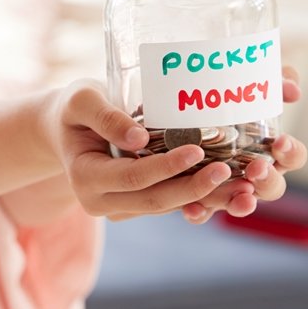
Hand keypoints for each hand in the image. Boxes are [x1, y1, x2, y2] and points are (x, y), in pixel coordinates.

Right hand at [50, 80, 234, 220]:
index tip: (197, 150)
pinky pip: (169, 203)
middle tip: (229, 171)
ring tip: (240, 185)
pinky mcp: (135, 206)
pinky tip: (227, 185)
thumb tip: (139, 137)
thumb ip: (106, 116)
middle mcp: (99, 201)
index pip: (132, 176)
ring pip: (165, 206)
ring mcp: (118, 208)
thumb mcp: (82, 100)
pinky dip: (198, 195)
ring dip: (204, 198)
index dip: (166, 167)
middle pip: (154, 200)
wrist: (67, 128)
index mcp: (84, 176)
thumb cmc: (74, 108)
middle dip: (193, 188)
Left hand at [178, 65, 307, 223]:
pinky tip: (191, 208)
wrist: (175, 106)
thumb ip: (273, 81)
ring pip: (238, 203)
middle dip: (267, 181)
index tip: (281, 142)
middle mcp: (252, 172)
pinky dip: (199, 213)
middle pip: (272, 187)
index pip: (293, 156)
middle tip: (256, 168)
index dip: (292, 153)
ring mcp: (226, 186)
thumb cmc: (223, 96)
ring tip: (239, 200)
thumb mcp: (247, 83)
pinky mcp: (198, 195)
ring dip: (239, 203)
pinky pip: (202, 211)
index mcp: (270, 149)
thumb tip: (292, 89)